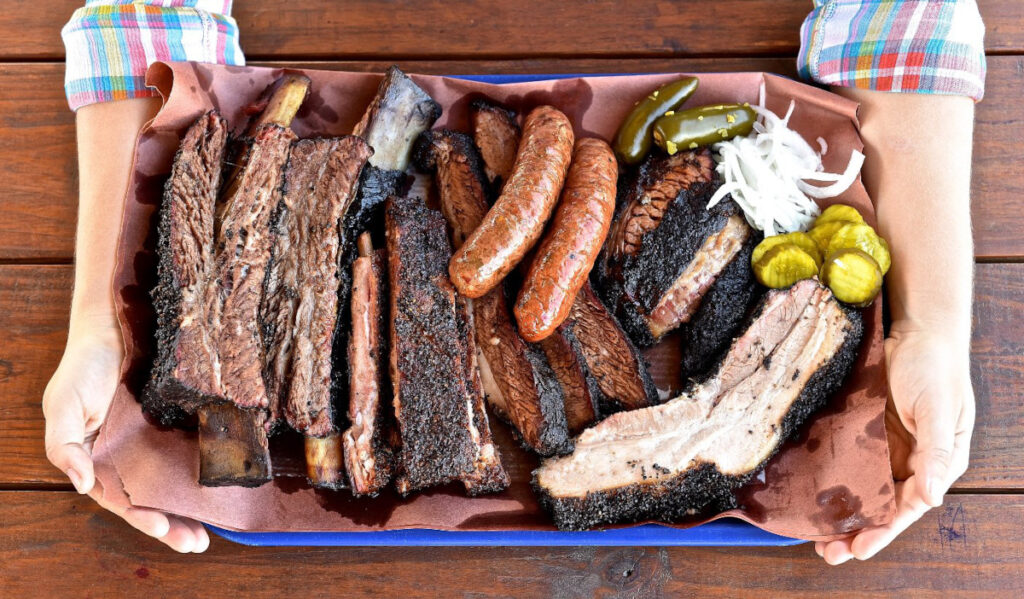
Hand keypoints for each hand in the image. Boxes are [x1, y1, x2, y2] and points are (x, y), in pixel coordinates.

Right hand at [43, 317, 209, 552]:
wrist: (117, 324)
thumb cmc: (84, 365)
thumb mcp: (63, 405)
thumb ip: (64, 446)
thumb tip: (83, 485)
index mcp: (99, 460)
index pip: (122, 500)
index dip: (143, 518)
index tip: (165, 530)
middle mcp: (129, 456)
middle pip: (152, 499)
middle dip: (174, 524)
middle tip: (198, 542)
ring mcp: (155, 441)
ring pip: (175, 483)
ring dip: (192, 508)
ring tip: (214, 530)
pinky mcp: (179, 422)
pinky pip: (194, 452)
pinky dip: (207, 472)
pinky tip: (225, 487)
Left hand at [815, 320, 974, 563]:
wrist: (917, 330)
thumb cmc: (936, 368)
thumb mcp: (938, 410)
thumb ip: (936, 453)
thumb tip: (932, 497)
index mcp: (935, 463)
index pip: (907, 508)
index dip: (884, 531)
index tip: (859, 550)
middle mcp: (909, 461)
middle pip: (881, 505)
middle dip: (856, 530)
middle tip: (828, 553)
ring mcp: (884, 447)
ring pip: (860, 489)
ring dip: (840, 512)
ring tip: (814, 536)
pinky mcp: (862, 430)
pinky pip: (845, 461)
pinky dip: (830, 481)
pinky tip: (810, 495)